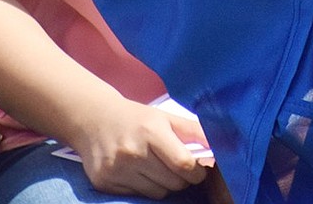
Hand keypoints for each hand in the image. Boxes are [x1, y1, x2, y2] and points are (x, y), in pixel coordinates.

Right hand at [72, 99, 209, 198]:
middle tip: (181, 170)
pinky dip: (145, 188)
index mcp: (152, 131)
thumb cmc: (137, 118)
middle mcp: (133, 152)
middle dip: (183, 179)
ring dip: (165, 185)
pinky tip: (142, 173)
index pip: (183, 164)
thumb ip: (193, 131)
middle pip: (173, 182)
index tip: (201, 171)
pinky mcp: (105, 183)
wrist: (94, 120)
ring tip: (161, 170)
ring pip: (157, 193)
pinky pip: (137, 196)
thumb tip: (218, 145)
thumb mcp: (166, 117)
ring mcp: (117, 169)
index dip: (197, 172)